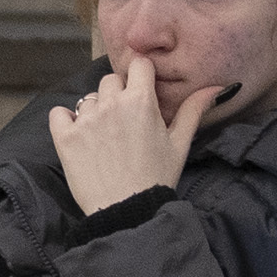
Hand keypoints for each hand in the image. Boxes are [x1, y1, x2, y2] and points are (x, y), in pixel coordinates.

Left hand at [45, 51, 219, 213]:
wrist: (127, 211)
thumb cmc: (157, 178)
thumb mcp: (180, 143)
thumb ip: (194, 110)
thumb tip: (217, 88)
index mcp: (142, 101)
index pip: (138, 64)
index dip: (141, 77)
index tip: (142, 93)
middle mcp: (112, 104)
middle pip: (111, 80)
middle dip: (118, 95)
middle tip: (125, 122)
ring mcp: (86, 120)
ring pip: (88, 98)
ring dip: (95, 111)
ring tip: (106, 137)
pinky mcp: (65, 137)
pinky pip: (59, 113)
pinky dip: (66, 120)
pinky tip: (79, 136)